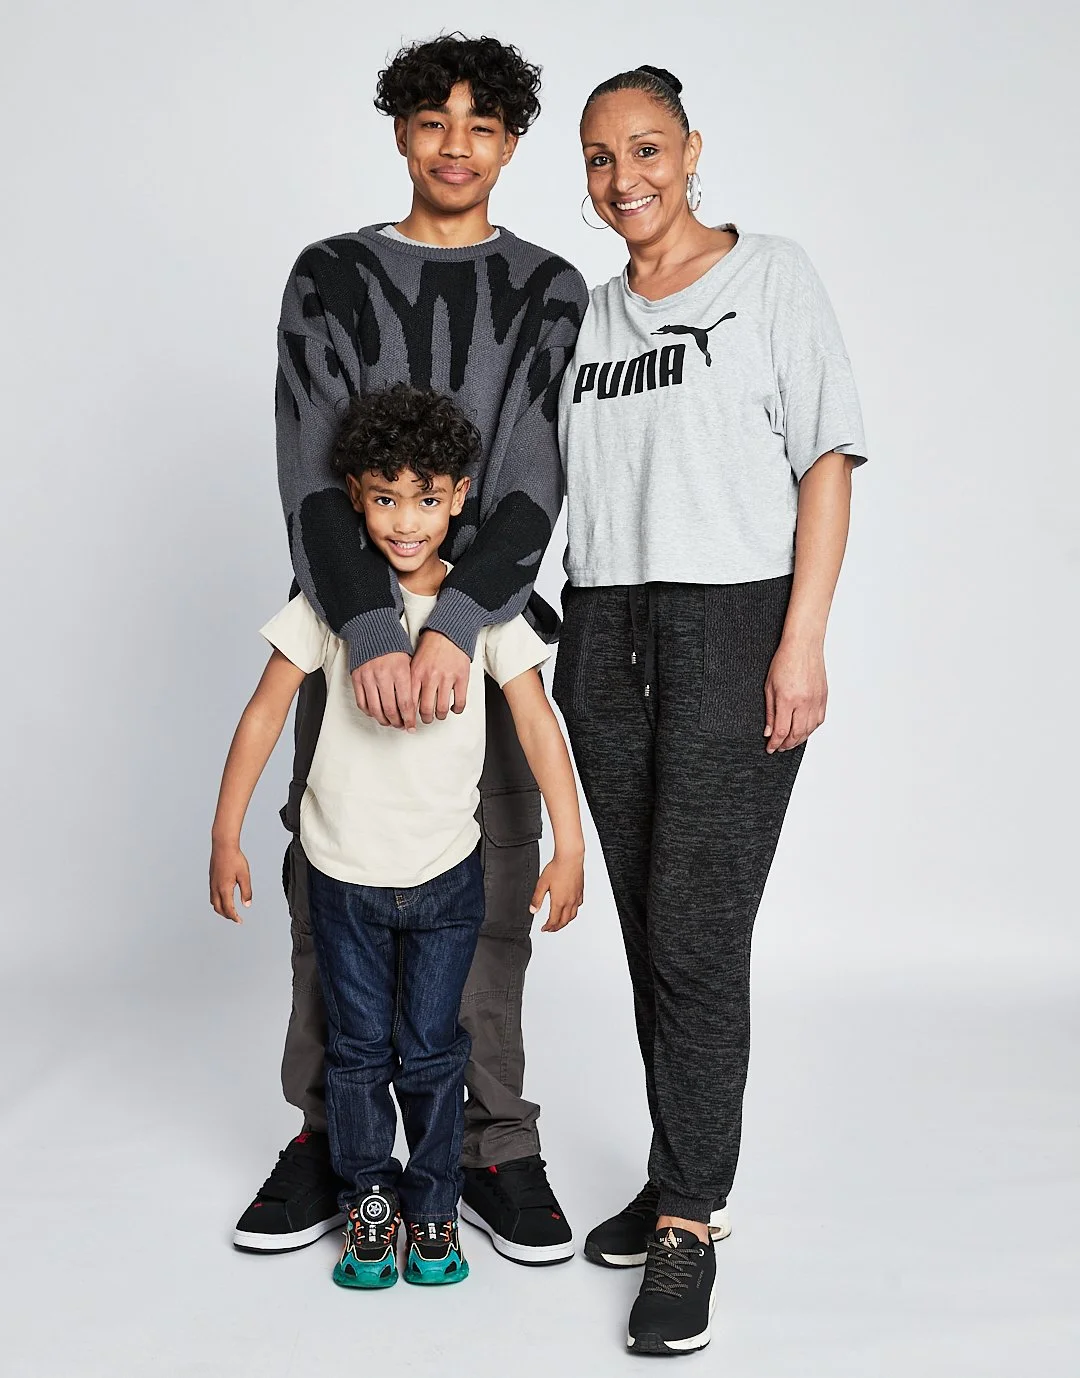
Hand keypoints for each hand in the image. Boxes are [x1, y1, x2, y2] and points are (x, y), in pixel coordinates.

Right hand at [210, 842, 251, 922]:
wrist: (223, 846)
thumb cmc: (235, 859)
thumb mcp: (244, 876)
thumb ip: (246, 891)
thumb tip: (247, 905)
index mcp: (224, 889)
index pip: (228, 909)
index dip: (234, 917)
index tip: (240, 921)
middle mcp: (216, 888)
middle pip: (219, 908)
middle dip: (227, 915)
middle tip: (236, 919)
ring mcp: (212, 884)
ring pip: (214, 903)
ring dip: (221, 909)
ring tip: (230, 911)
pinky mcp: (211, 879)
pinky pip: (212, 896)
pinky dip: (217, 902)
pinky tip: (224, 899)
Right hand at [351, 651, 415, 730]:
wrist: (371, 630)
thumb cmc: (393, 645)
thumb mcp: (408, 661)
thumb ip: (410, 682)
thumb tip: (414, 707)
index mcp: (400, 671)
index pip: (406, 703)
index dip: (409, 719)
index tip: (412, 727)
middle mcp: (383, 675)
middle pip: (390, 710)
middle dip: (397, 722)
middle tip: (401, 726)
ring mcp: (368, 677)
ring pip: (375, 709)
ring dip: (383, 720)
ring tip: (389, 722)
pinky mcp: (356, 678)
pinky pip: (362, 702)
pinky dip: (369, 712)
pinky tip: (376, 713)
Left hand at [411, 631, 471, 723]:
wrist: (448, 631)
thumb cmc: (431, 645)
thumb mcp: (413, 661)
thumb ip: (411, 679)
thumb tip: (406, 700)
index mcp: (416, 673)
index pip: (409, 702)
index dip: (410, 716)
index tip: (411, 720)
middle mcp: (430, 677)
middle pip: (426, 710)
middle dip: (426, 719)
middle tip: (427, 719)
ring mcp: (447, 678)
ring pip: (442, 708)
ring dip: (440, 716)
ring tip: (440, 714)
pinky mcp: (462, 677)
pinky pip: (460, 701)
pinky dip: (457, 709)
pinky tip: (455, 708)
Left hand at [530, 853, 583, 931]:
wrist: (570, 858)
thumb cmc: (557, 868)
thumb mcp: (542, 884)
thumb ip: (537, 899)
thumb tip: (533, 910)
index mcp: (559, 901)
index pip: (554, 921)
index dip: (548, 927)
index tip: (544, 929)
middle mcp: (569, 901)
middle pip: (564, 921)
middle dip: (557, 927)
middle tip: (551, 928)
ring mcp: (576, 897)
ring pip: (573, 915)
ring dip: (566, 921)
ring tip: (560, 922)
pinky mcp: (580, 891)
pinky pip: (578, 906)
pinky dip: (573, 911)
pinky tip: (571, 908)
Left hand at [764, 635, 827, 752]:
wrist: (803, 646)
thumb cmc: (784, 661)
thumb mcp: (769, 686)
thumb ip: (769, 712)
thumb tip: (769, 732)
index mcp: (787, 699)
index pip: (781, 730)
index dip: (775, 743)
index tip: (770, 748)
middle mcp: (803, 702)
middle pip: (796, 734)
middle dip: (786, 744)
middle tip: (779, 747)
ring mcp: (816, 701)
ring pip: (809, 730)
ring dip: (799, 739)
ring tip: (790, 742)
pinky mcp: (823, 698)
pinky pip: (819, 720)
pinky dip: (811, 729)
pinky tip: (804, 730)